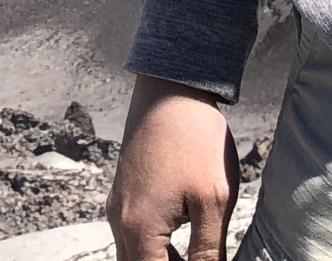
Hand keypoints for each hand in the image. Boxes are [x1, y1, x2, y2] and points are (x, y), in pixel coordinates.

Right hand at [107, 76, 240, 260]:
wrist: (172, 87)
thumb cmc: (194, 138)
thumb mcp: (213, 199)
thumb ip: (208, 250)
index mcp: (139, 227)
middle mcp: (120, 219)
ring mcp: (118, 204)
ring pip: (133, 255)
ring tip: (197, 257)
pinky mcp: (124, 191)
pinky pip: (134, 235)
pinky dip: (155, 248)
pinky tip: (185, 241)